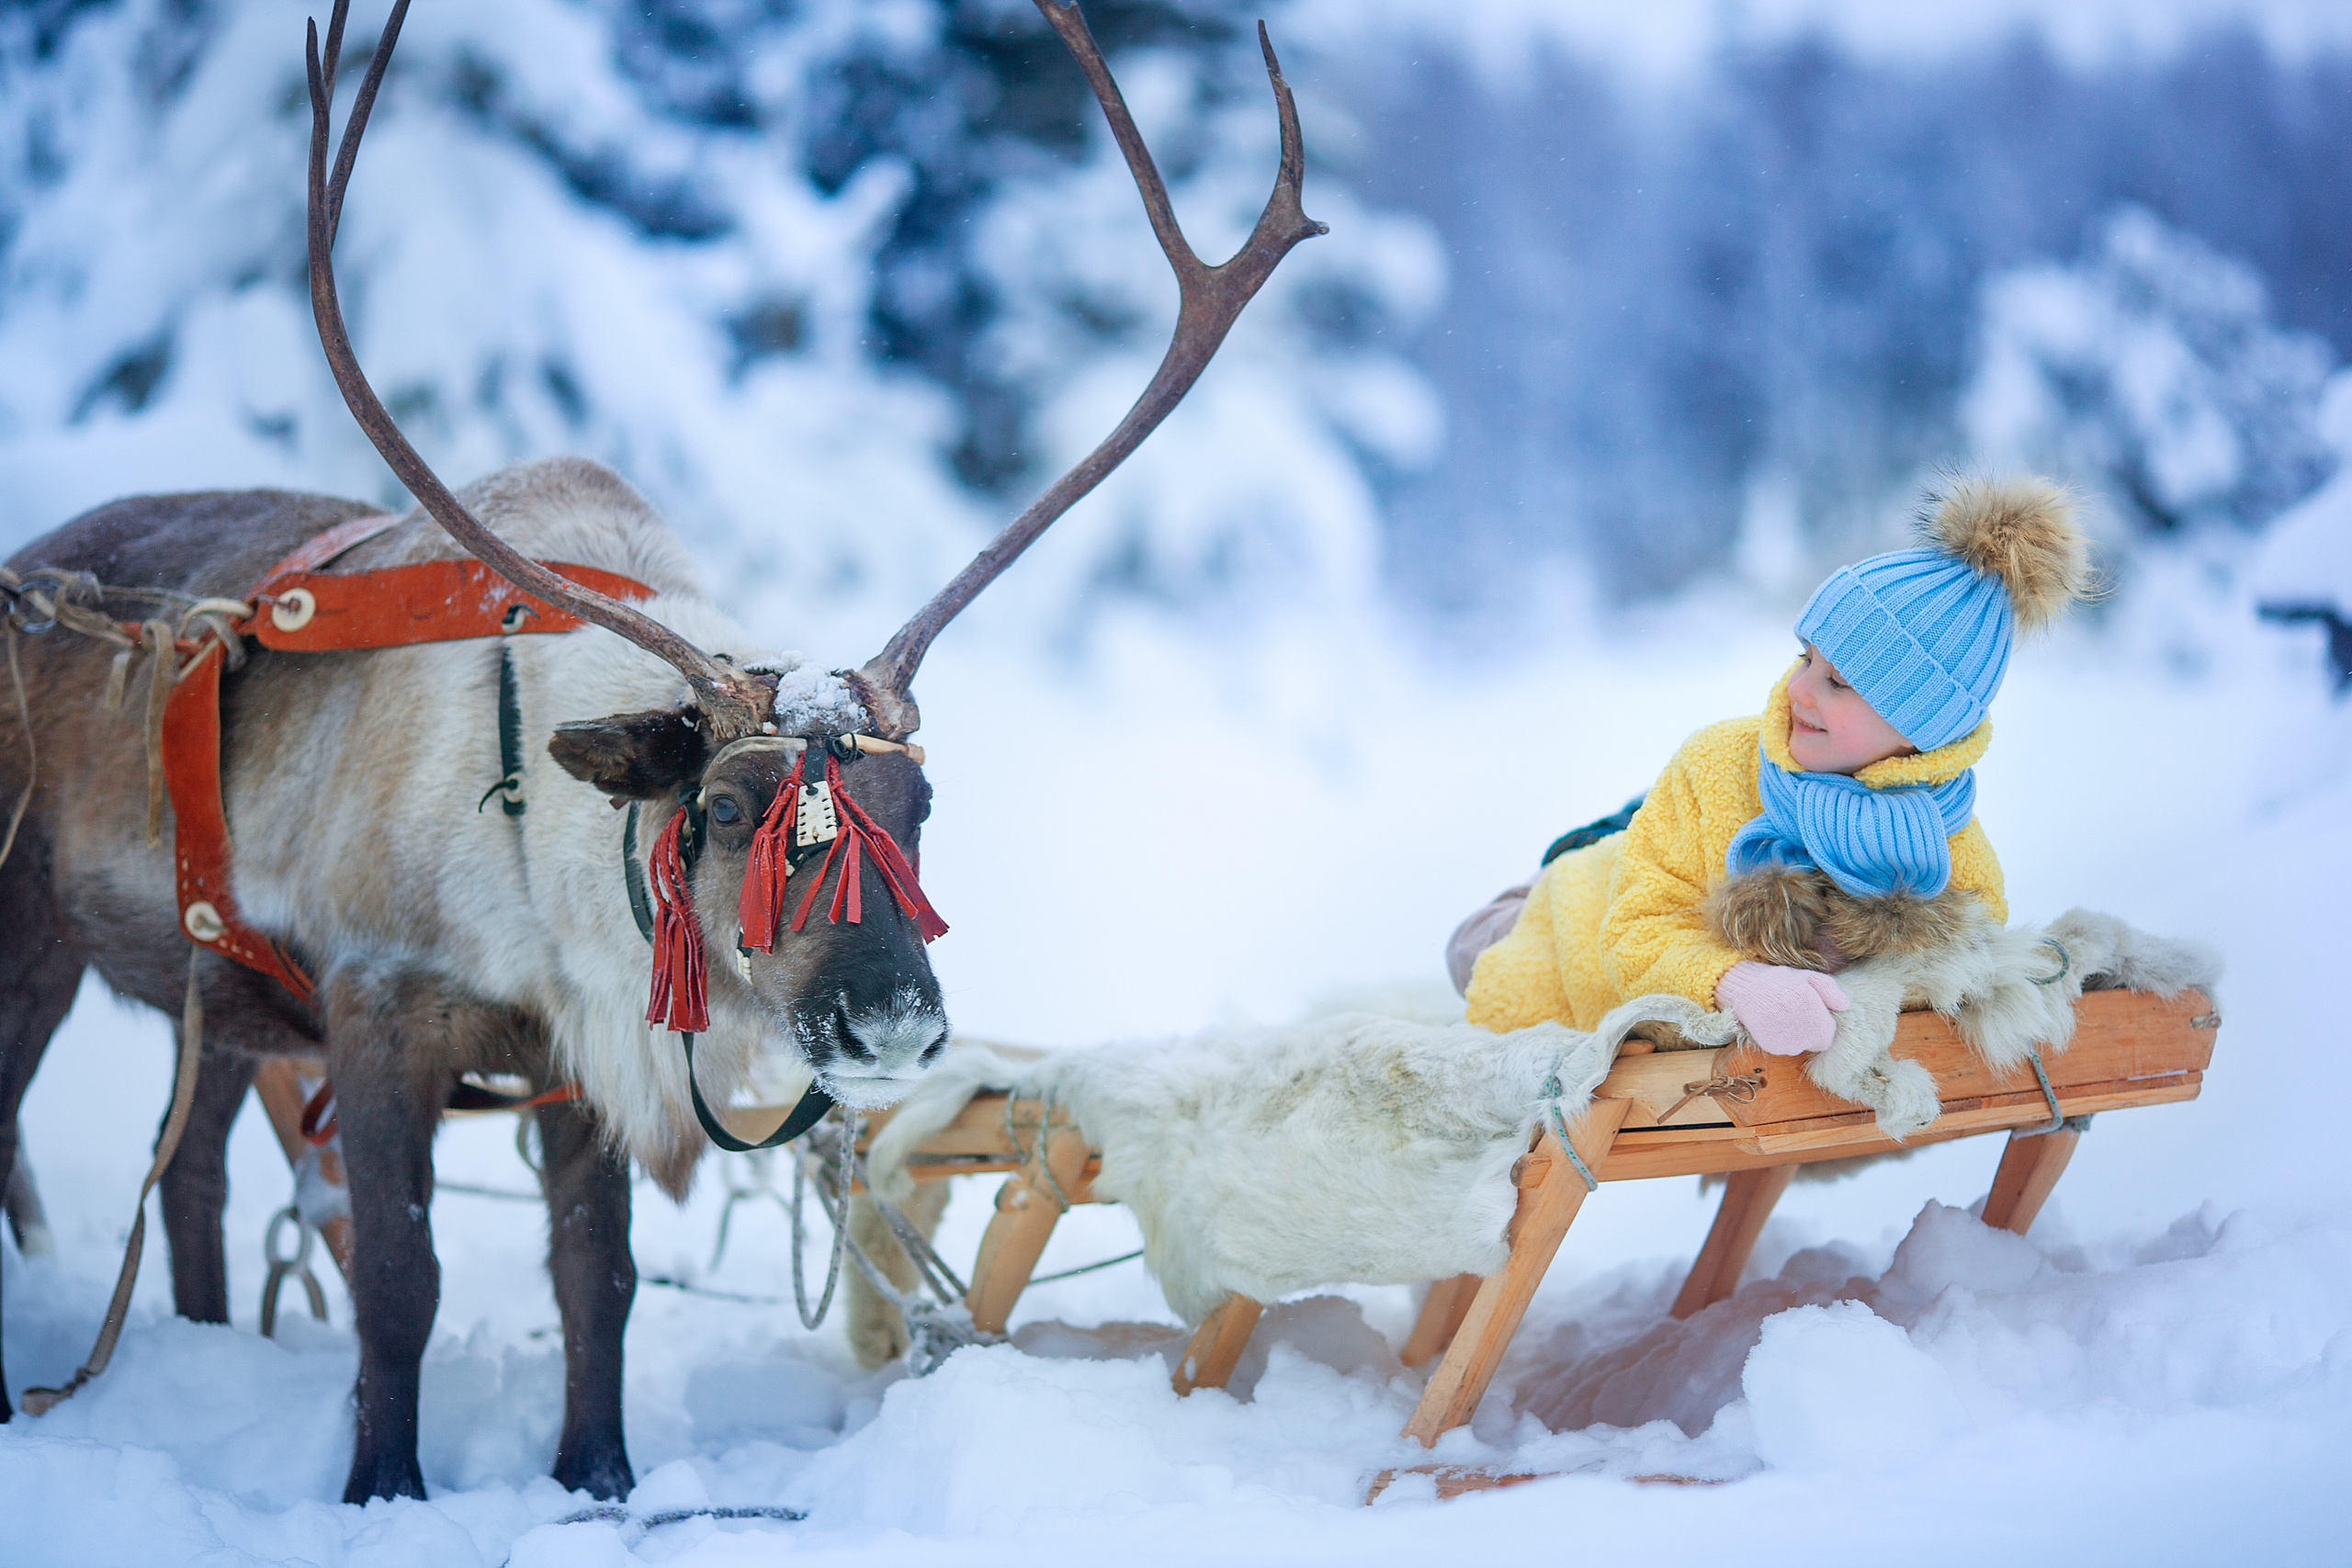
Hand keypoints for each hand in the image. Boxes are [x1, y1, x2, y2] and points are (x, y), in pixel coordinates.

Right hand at [1715, 961, 1849, 1055]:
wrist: (1745, 989)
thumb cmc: (1779, 982)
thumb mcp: (1807, 976)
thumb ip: (1830, 988)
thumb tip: (1845, 1005)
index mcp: (1810, 1005)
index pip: (1828, 1035)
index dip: (1821, 1025)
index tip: (1809, 1014)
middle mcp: (1800, 1025)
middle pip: (1815, 1043)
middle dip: (1809, 1032)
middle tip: (1794, 1014)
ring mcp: (1786, 1038)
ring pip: (1799, 1047)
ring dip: (1795, 1037)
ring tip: (1782, 1017)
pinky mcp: (1772, 1046)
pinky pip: (1784, 1048)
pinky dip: (1781, 1040)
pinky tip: (1773, 1024)